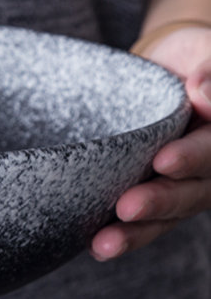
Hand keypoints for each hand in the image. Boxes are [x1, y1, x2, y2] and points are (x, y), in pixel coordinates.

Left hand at [91, 25, 210, 260]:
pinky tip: (98, 248)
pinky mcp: (161, 197)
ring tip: (105, 243)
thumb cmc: (190, 57)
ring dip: (138, 232)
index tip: (163, 160)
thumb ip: (209, 69)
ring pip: (170, 216)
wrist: (166, 68)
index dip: (193, 158)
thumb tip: (202, 91)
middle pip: (194, 192)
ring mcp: (189, 186)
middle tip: (127, 206)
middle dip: (161, 200)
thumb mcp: (201, 51)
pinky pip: (149, 224)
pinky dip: (126, 237)